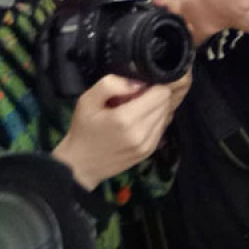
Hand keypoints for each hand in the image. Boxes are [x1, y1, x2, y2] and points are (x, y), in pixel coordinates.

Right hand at [52, 73, 187, 189]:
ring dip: (157, 107)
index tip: (142, 84)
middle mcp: (141, 133)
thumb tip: (138, 83)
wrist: (81, 165)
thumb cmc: (83, 129)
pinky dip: (156, 119)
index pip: (161, 94)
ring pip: (167, 115)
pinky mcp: (149, 152)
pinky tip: (140, 119)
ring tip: (137, 108)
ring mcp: (147, 145)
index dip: (154, 84)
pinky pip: (162, 127)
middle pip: (166, 103)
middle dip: (156, 94)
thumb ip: (112, 85)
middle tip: (137, 95)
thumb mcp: (88, 99)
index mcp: (126, 118)